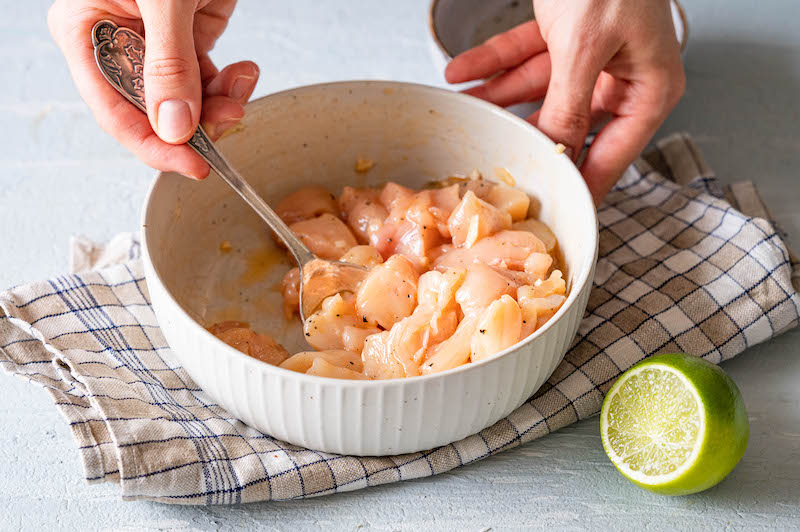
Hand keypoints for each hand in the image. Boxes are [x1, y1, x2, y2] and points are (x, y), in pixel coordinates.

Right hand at [48, 0, 257, 179]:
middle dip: (197, 124)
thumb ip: (168, 62)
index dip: (154, 145)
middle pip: (153, 114)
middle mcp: (117, 45)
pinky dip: (231, 86)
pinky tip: (245, 71)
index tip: (194, 166)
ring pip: (186, 104)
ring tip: (243, 85)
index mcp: (86, 32)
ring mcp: (155, 46)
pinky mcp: (187, 40)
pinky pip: (208, 82)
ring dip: (221, 106)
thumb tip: (175, 128)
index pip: (114, 112)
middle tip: (233, 118)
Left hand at [445, 0, 684, 201]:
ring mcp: (591, 58)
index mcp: (648, 88)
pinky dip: (492, 64)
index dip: (582, 184)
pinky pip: (524, 57)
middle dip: (527, 138)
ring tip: (466, 111)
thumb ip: (569, 105)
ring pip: (539, 92)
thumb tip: (556, 154)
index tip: (556, 209)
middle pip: (570, 126)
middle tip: (497, 163)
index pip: (613, 154)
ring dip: (499, 99)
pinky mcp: (565, 35)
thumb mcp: (587, 46)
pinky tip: (461, 73)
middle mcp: (622, 78)